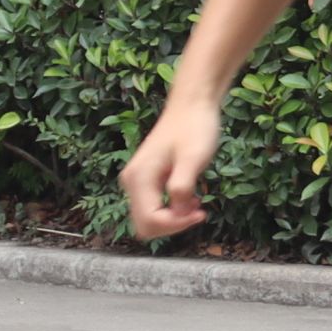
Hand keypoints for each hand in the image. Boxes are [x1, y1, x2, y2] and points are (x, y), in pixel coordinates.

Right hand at [119, 91, 227, 240]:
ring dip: (173, 218)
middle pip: (145, 225)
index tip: (200, 212)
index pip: (150, 220)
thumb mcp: (192, 159)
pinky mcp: (146, 180)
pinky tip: (191, 199)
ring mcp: (137, 181)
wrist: (192, 105)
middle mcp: (131, 181)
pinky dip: (172, 210)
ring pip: (149, 218)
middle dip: (172, 224)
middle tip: (198, 210)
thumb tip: (178, 213)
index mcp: (139, 177)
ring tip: (197, 203)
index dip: (176, 224)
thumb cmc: (194, 127)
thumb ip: (182, 189)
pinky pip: (154, 207)